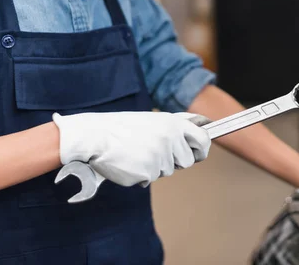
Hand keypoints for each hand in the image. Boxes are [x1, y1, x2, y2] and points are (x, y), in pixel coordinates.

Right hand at [53, 111, 210, 187]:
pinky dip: (140, 174)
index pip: (204, 138)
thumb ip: (174, 127)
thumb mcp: (152, 120)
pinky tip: (129, 162)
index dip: (203, 148)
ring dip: (154, 166)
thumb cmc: (121, 128)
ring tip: (136, 153)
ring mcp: (160, 156)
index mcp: (173, 124)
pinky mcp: (148, 172)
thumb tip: (199, 129)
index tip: (200, 152)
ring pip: (167, 171)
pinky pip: (150, 178)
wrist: (95, 136)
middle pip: (187, 160)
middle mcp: (170, 139)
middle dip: (175, 161)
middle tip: (155, 153)